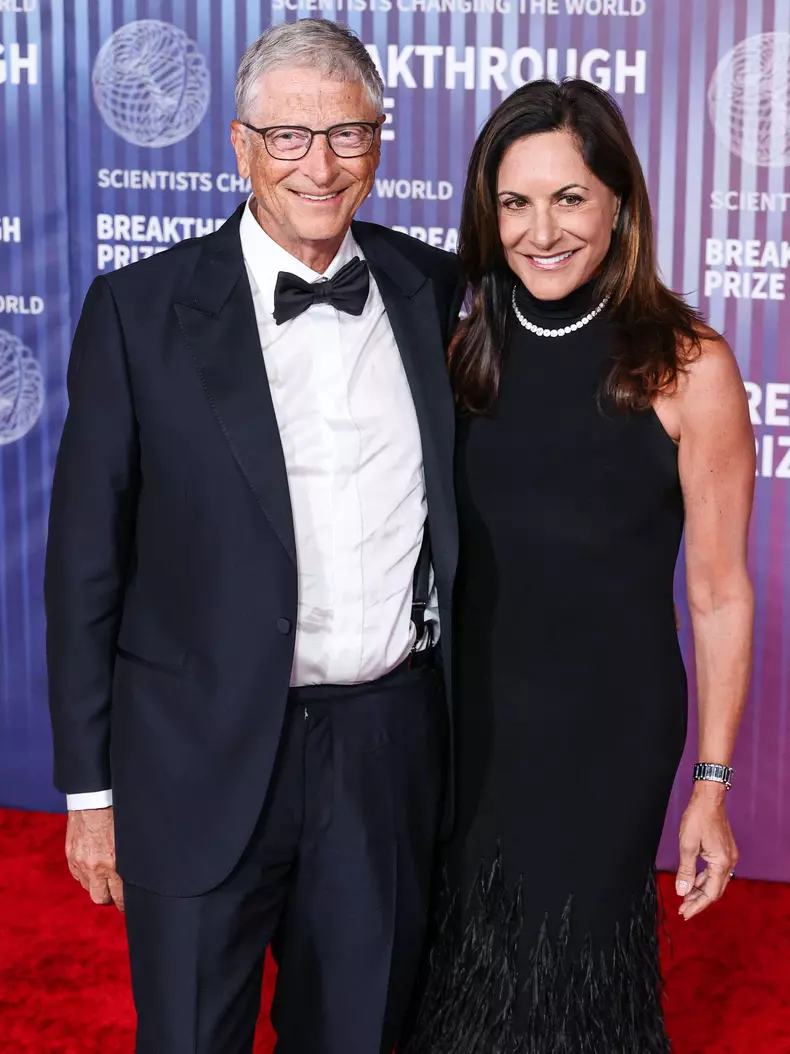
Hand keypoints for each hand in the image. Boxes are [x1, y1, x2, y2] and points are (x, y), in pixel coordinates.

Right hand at [66, 806, 124, 912]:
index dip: (126, 904)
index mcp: (114, 864)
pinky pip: (78, 876)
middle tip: (117, 894)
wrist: (95, 797)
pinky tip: (94, 867)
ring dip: (97, 886)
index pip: (121, 898)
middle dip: (111, 899)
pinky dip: (86, 875)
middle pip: (102, 899)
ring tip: (106, 878)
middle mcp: (96, 867)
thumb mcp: (131, 838)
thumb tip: (144, 873)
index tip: (130, 905)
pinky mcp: (71, 856)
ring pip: (89, 888)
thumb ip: (133, 858)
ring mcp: (81, 862)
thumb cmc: (118, 813)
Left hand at [675, 784, 737, 920]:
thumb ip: (685, 871)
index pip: (710, 893)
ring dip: (701, 891)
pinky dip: (704, 879)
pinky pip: (715, 871)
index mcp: (721, 863)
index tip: (684, 913)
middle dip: (699, 901)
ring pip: (715, 881)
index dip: (697, 905)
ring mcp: (728, 856)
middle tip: (683, 910)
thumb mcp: (687, 845)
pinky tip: (694, 882)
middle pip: (714, 890)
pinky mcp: (724, 851)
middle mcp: (729, 862)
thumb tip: (681, 891)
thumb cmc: (698, 817)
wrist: (709, 798)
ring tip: (686, 898)